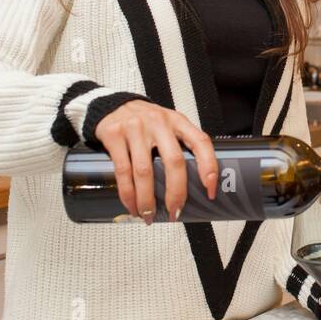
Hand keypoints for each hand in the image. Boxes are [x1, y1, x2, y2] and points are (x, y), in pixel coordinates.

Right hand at [93, 100, 216, 223]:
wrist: (111, 104)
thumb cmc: (145, 121)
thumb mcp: (168, 125)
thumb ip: (181, 145)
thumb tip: (195, 184)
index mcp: (177, 121)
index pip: (201, 142)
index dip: (209, 167)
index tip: (210, 190)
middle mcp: (159, 123)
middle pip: (173, 162)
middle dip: (175, 192)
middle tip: (174, 211)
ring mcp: (135, 128)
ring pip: (144, 171)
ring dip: (147, 199)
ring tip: (149, 215)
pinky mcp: (114, 135)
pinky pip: (122, 171)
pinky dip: (128, 194)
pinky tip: (132, 205)